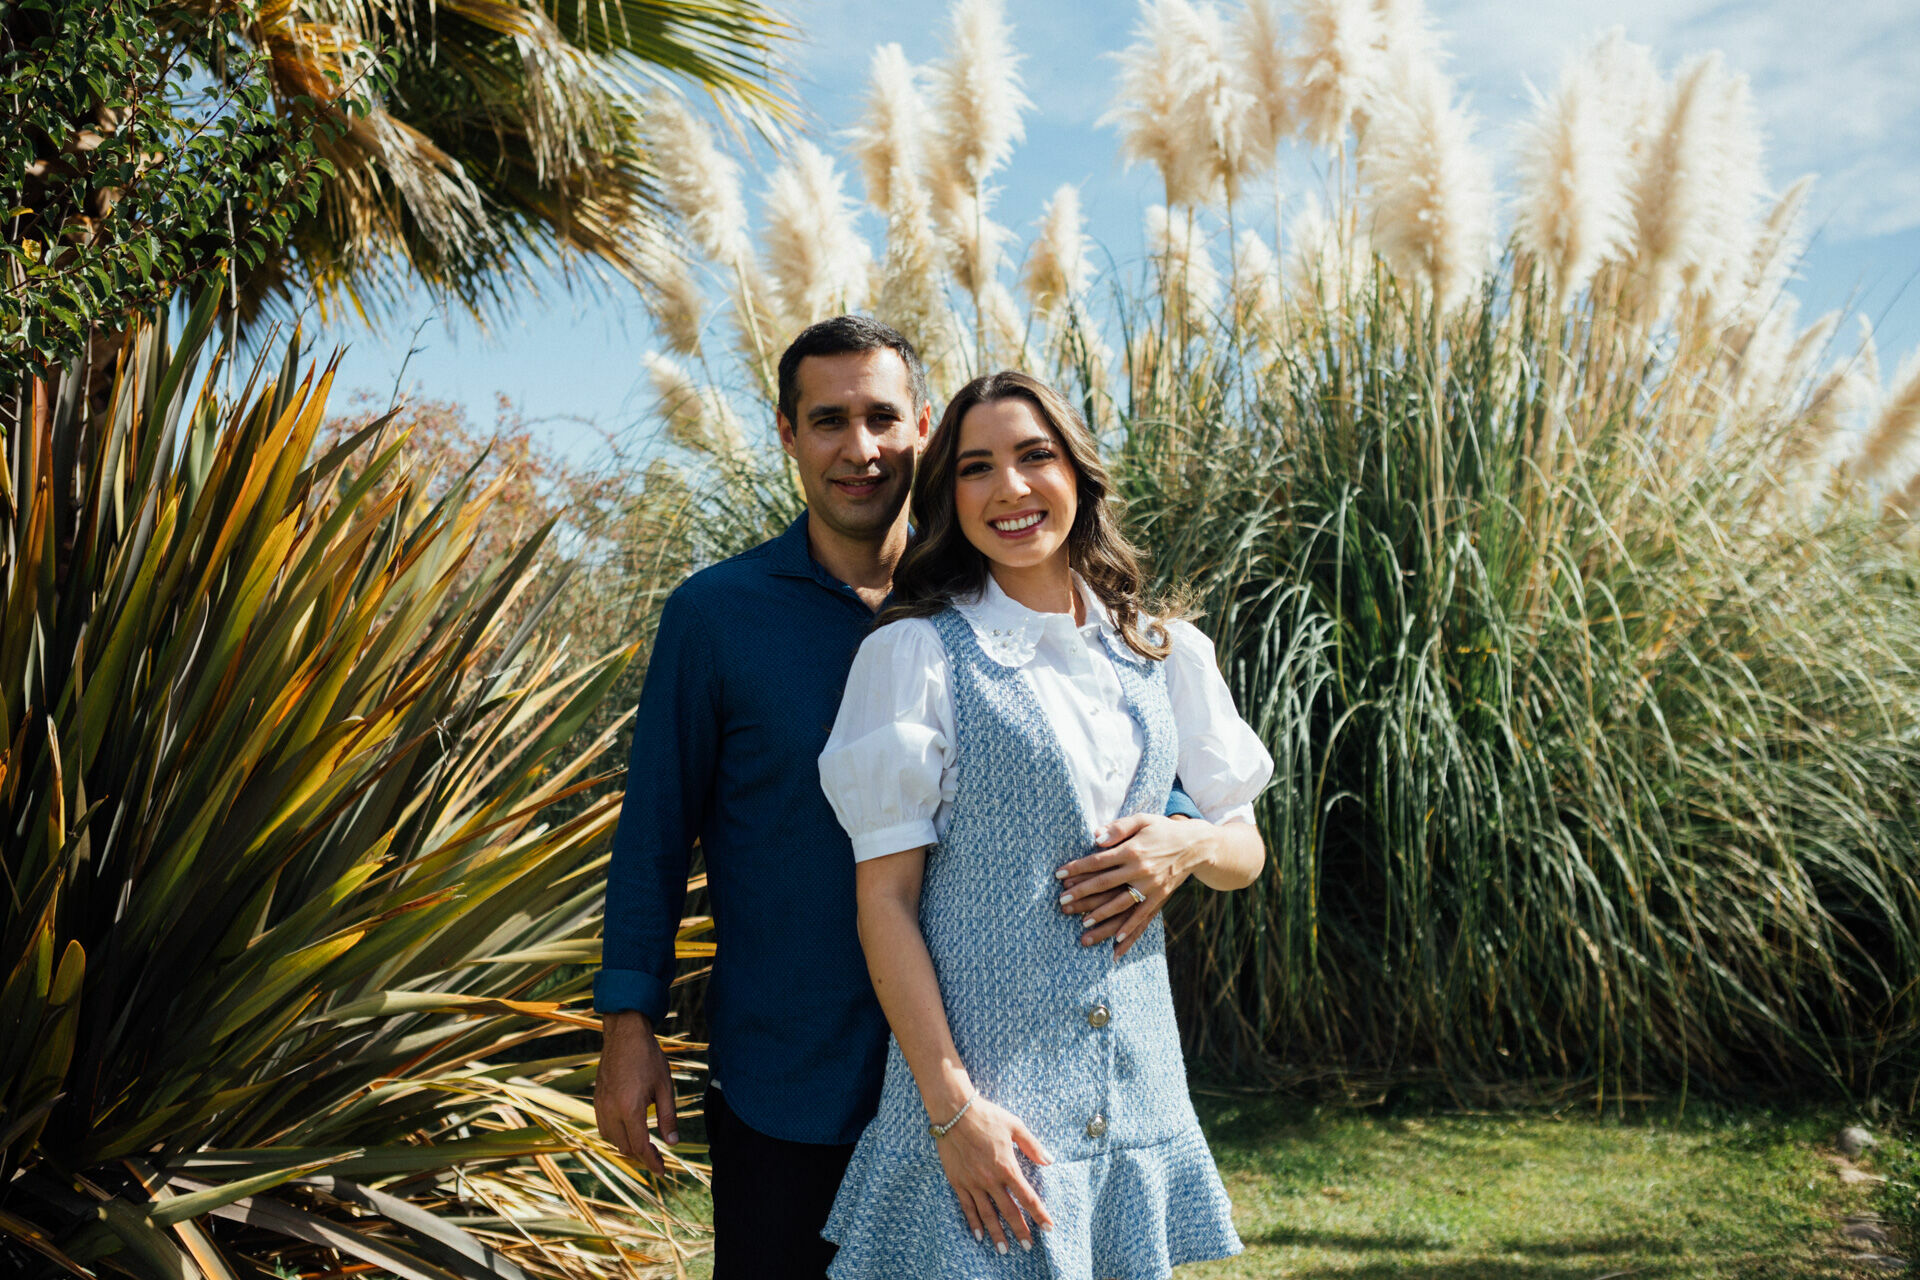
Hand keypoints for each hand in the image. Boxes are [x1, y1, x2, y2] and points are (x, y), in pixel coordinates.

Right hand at [594, 1011, 678, 1174]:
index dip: (652, 1162)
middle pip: (625, 1147)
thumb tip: (672, 1143)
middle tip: (658, 1156)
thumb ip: (668, 1117)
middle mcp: (611, 1110)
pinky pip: (603, 1127)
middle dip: (642, 1156)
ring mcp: (600, 1105)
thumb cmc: (648, 1057)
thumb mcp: (665, 1086)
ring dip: (628, 1146)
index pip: (640, 1146)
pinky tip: (629, 1129)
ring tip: (645, 1145)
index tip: (662, 1170)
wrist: (624, 1034)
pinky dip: (616, 1135)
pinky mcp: (597, 1099)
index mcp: (630, 1108)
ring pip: (612, 1139)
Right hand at [933, 1096, 1054, 1252]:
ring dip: (997, 1233)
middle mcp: (990, 1180)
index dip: (1039, 1214)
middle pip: (1009, 1211)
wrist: (954, 1112)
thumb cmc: (987, 1116)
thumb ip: (1033, 1146)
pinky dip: (973, 1223)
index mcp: (1007, 1167)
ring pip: (987, 1214)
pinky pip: (967, 1207)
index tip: (1048, 1227)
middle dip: (1020, 1230)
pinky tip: (979, 1235)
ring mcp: (973, 1183)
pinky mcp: (958, 1181)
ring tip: (1004, 1250)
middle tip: (1028, 1246)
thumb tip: (1050, 1160)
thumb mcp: (1015, 1126)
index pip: (1027, 1197)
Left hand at [1056, 813, 1207, 957]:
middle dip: (1082, 894)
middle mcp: (1141, 870)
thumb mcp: (1142, 819)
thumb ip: (1118, 827)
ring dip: (1102, 916)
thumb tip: (1095, 837)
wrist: (1195, 845)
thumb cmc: (1162, 829)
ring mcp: (1151, 887)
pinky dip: (1130, 930)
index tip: (1059, 875)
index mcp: (1133, 850)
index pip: (1098, 861)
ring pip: (1122, 905)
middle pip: (1105, 884)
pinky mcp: (1160, 898)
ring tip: (1083, 925)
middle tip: (1062, 902)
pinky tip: (1116, 941)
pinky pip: (1143, 917)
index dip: (1077, 868)